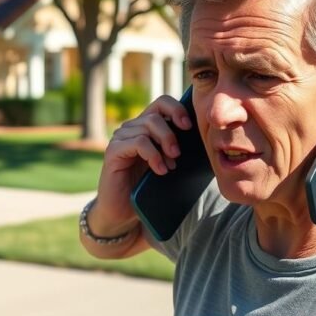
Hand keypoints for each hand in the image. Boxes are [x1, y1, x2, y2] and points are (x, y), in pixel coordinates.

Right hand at [91, 95, 192, 227]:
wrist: (124, 212)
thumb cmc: (148, 189)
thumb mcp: (168, 164)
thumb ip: (177, 148)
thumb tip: (202, 138)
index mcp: (145, 127)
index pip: (162, 103)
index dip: (177, 109)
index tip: (189, 126)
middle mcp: (131, 128)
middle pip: (155, 114)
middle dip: (171, 133)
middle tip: (178, 154)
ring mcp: (120, 138)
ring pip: (147, 126)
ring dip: (163, 146)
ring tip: (170, 166)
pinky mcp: (113, 151)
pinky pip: (137, 142)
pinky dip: (153, 155)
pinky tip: (160, 170)